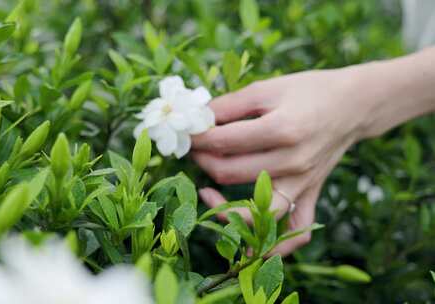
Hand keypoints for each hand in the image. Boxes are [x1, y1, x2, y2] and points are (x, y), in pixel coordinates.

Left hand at [192, 68, 370, 255]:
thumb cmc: (309, 91)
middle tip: (194, 151)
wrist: (353, 104)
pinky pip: (297, 231)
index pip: (223, 142)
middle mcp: (293, 162)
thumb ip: (229, 104)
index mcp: (281, 129)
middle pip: (230, 173)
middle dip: (202, 162)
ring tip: (206, 189)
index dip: (197, 139)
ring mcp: (303, 183)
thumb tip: (197, 118)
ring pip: (255, 210)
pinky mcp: (311, 194)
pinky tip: (250, 241)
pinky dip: (276, 244)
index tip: (187, 134)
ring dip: (223, 205)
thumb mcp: (267, 88)